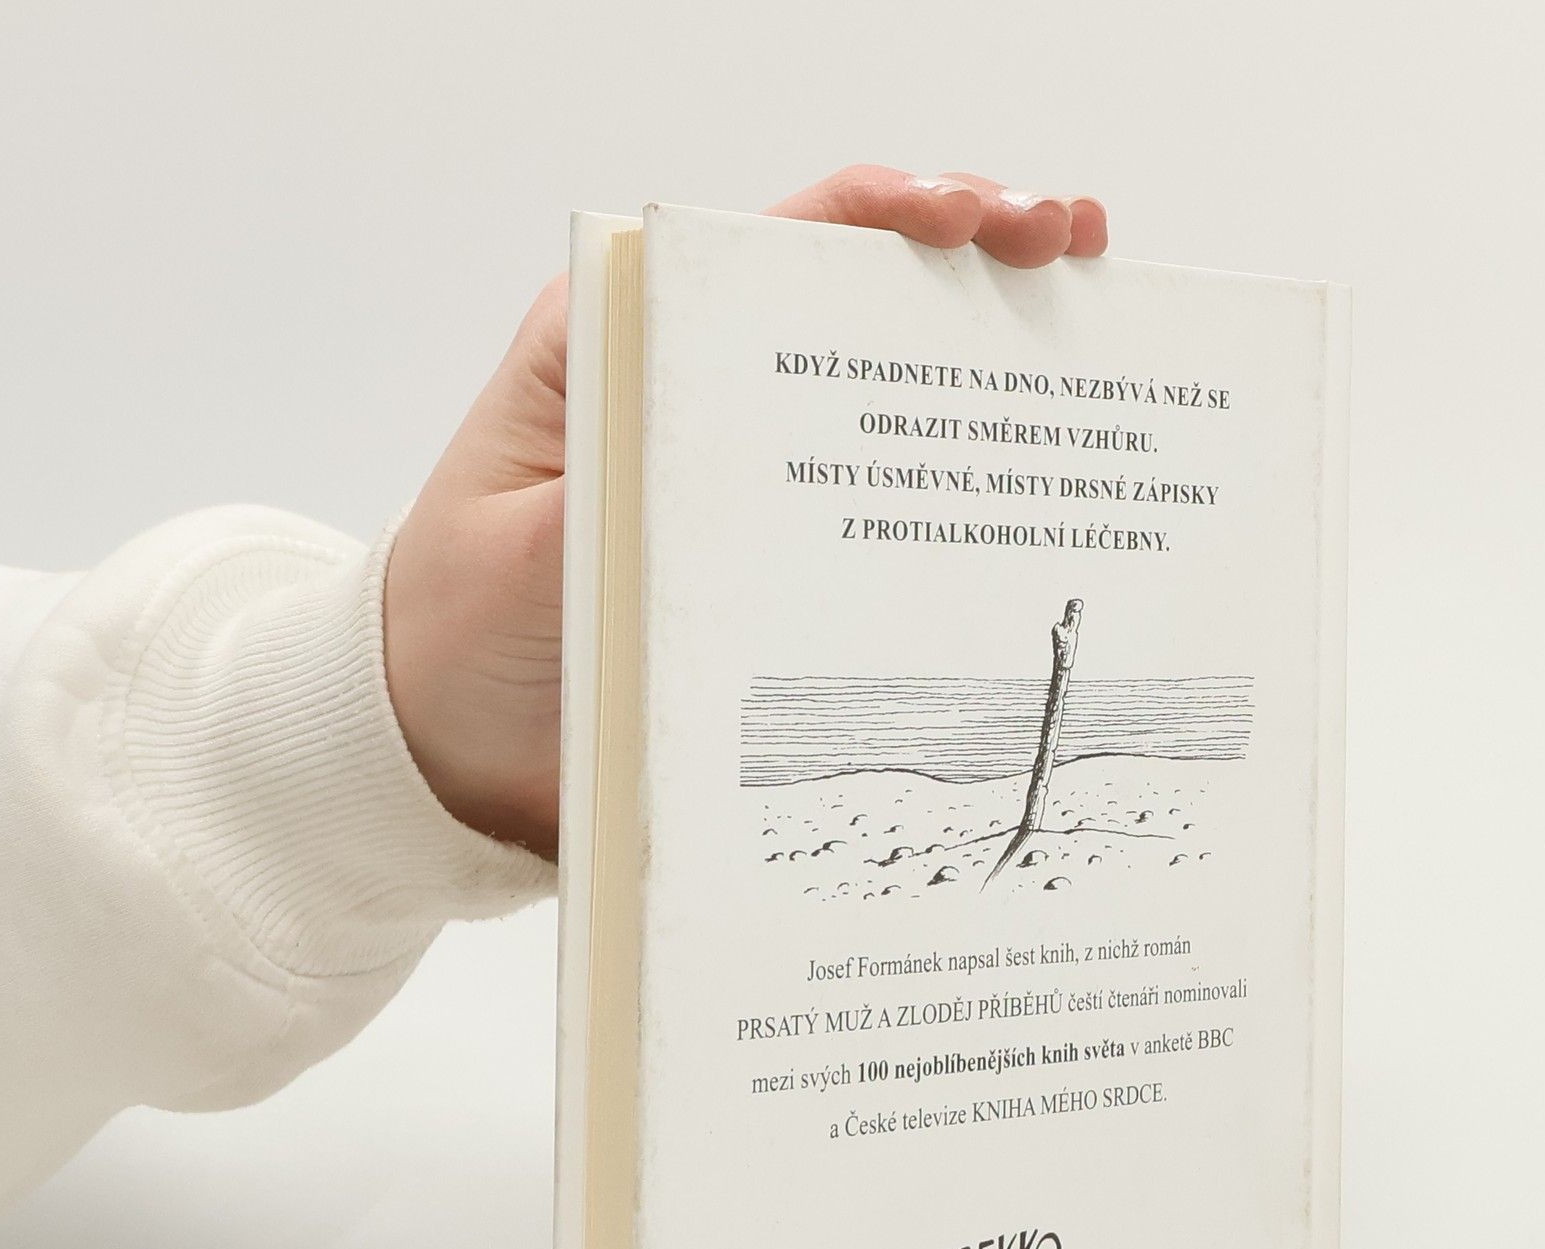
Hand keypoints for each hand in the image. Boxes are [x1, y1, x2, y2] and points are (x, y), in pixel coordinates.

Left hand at [384, 167, 1108, 860]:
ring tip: (1093, 329)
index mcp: (627, 345)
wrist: (451, 741)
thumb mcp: (522, 563)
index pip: (772, 242)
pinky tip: (1038, 469)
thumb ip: (608, 507)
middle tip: (1072, 243)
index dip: (888, 211)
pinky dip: (962, 475)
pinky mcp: (781, 548)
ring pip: (887, 384)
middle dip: (976, 251)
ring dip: (990, 352)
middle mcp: (702, 387)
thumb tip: (714, 471)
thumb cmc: (462, 631)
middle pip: (855, 289)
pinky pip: (883, 496)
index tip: (972, 220)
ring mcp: (751, 466)